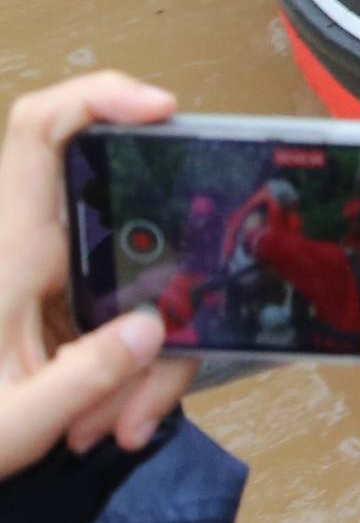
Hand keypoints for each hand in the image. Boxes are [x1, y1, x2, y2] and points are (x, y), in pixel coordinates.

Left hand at [1, 73, 193, 474]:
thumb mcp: (11, 425)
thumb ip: (83, 379)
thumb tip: (153, 328)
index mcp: (10, 254)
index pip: (40, 134)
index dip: (101, 97)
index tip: (163, 112)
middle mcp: (38, 253)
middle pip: (131, 216)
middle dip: (173, 278)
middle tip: (179, 340)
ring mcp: (65, 282)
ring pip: (149, 277)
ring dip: (154, 355)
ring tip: (119, 420)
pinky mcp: (81, 312)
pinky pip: (139, 317)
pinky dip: (144, 371)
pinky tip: (119, 419)